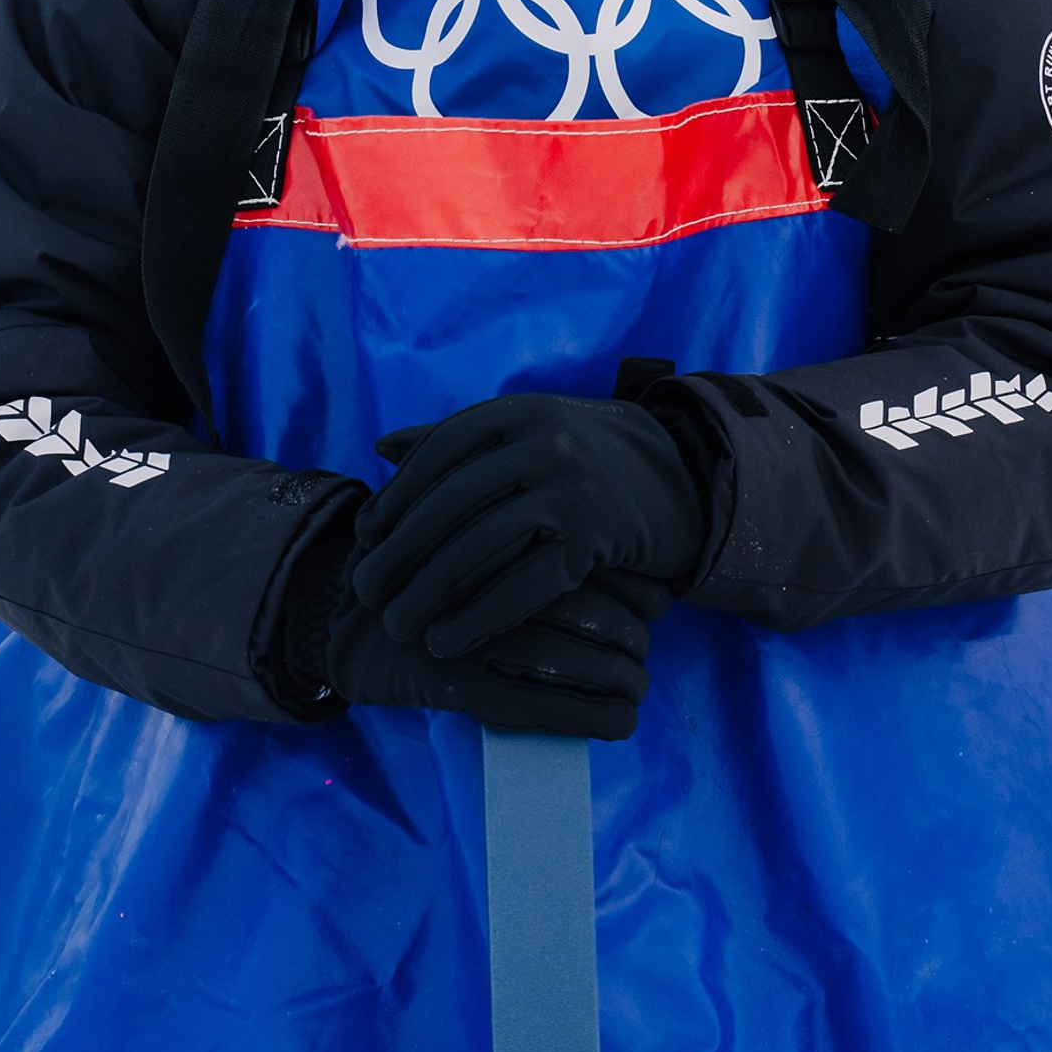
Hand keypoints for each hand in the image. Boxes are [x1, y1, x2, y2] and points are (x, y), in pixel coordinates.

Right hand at [327, 555, 668, 740]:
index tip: (662, 600)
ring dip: (618, 678)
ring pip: (566, 658)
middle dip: (631, 633)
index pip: (588, 555)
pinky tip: (621, 723)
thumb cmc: (428, 574)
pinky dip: (587, 717)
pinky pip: (537, 707)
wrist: (348, 617)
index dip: (635, 581)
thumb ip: (537, 534)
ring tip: (639, 688)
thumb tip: (639, 570)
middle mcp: (488, 581)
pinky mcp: (458, 685)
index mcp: (499, 535)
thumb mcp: (473, 532)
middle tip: (647, 650)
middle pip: (584, 605)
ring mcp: (471, 634)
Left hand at [353, 394, 705, 657]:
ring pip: (480, 545)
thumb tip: (383, 446)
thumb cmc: (590, 459)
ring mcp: (574, 487)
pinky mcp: (597, 537)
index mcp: (521, 410)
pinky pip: (525, 584)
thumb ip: (459, 438)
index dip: (398, 495)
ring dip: (429, 591)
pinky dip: (480, 617)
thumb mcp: (530, 431)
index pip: (441, 450)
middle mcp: (545, 440)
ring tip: (396, 624)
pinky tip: (448, 641)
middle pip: (452, 502)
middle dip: (401, 551)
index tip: (365, 535)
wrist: (686, 479)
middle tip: (365, 590)